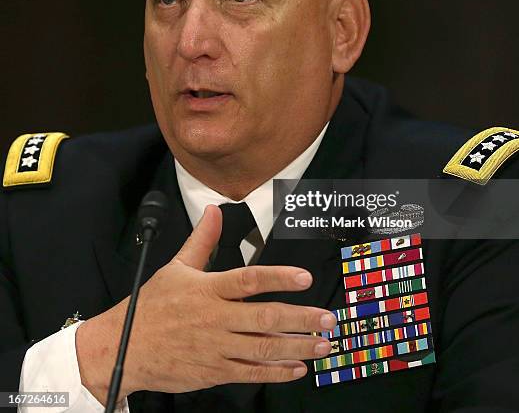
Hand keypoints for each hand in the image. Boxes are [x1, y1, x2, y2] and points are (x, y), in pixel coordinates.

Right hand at [76, 204, 336, 402]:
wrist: (123, 349)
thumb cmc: (153, 305)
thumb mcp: (176, 267)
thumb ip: (202, 239)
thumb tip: (214, 210)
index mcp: (208, 290)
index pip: (248, 280)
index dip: (278, 278)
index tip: (304, 278)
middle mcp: (216, 319)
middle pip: (264, 319)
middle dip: (300, 320)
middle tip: (328, 319)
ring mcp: (216, 348)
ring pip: (263, 350)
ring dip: (297, 347)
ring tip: (323, 344)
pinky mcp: (214, 372)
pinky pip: (250, 373)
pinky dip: (275, 372)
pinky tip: (297, 368)